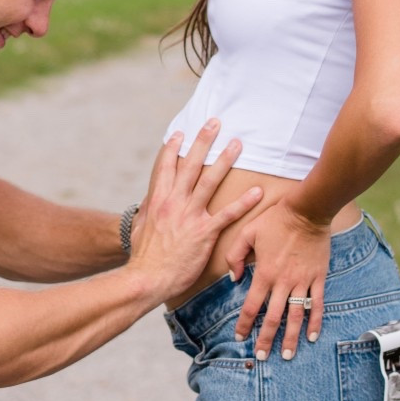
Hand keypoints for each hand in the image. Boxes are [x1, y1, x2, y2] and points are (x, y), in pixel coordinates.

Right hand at [130, 122, 262, 306]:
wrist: (147, 278)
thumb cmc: (144, 257)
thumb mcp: (141, 228)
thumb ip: (148, 210)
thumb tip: (150, 199)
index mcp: (158, 200)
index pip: (166, 167)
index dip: (173, 148)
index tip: (181, 133)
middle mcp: (174, 202)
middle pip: (190, 165)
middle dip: (203, 141)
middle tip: (214, 122)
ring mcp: (189, 216)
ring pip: (210, 181)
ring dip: (225, 160)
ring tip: (238, 144)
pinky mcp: (204, 233)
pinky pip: (227, 214)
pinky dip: (244, 203)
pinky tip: (258, 192)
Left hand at [226, 200, 329, 358]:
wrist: (307, 211)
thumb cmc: (275, 220)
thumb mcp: (247, 232)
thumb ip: (235, 255)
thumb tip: (233, 279)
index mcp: (264, 273)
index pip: (252, 306)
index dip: (244, 324)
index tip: (239, 337)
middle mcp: (283, 282)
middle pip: (273, 317)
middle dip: (266, 339)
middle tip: (262, 356)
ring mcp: (303, 282)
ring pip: (296, 316)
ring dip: (292, 338)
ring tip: (288, 355)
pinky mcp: (318, 278)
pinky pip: (318, 304)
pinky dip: (316, 321)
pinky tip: (312, 336)